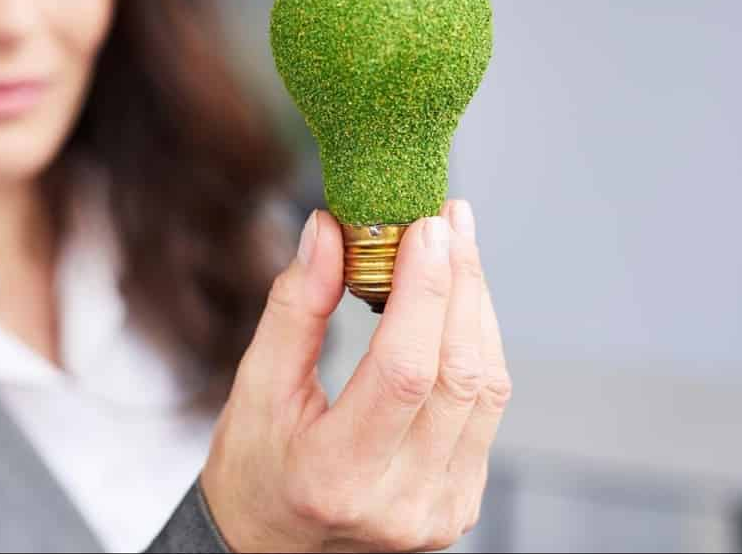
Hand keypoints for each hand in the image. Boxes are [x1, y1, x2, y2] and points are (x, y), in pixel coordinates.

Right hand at [200, 199, 510, 552]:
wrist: (271, 546)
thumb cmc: (254, 465)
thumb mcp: (255, 386)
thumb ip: (296, 307)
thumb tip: (328, 230)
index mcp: (336, 476)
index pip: (404, 371)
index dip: (425, 291)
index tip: (426, 226)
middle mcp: (400, 503)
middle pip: (458, 374)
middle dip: (460, 283)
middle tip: (447, 220)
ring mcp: (439, 510)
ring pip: (487, 388)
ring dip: (476, 308)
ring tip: (455, 248)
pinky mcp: (460, 504)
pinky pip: (487, 411)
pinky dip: (478, 347)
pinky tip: (458, 306)